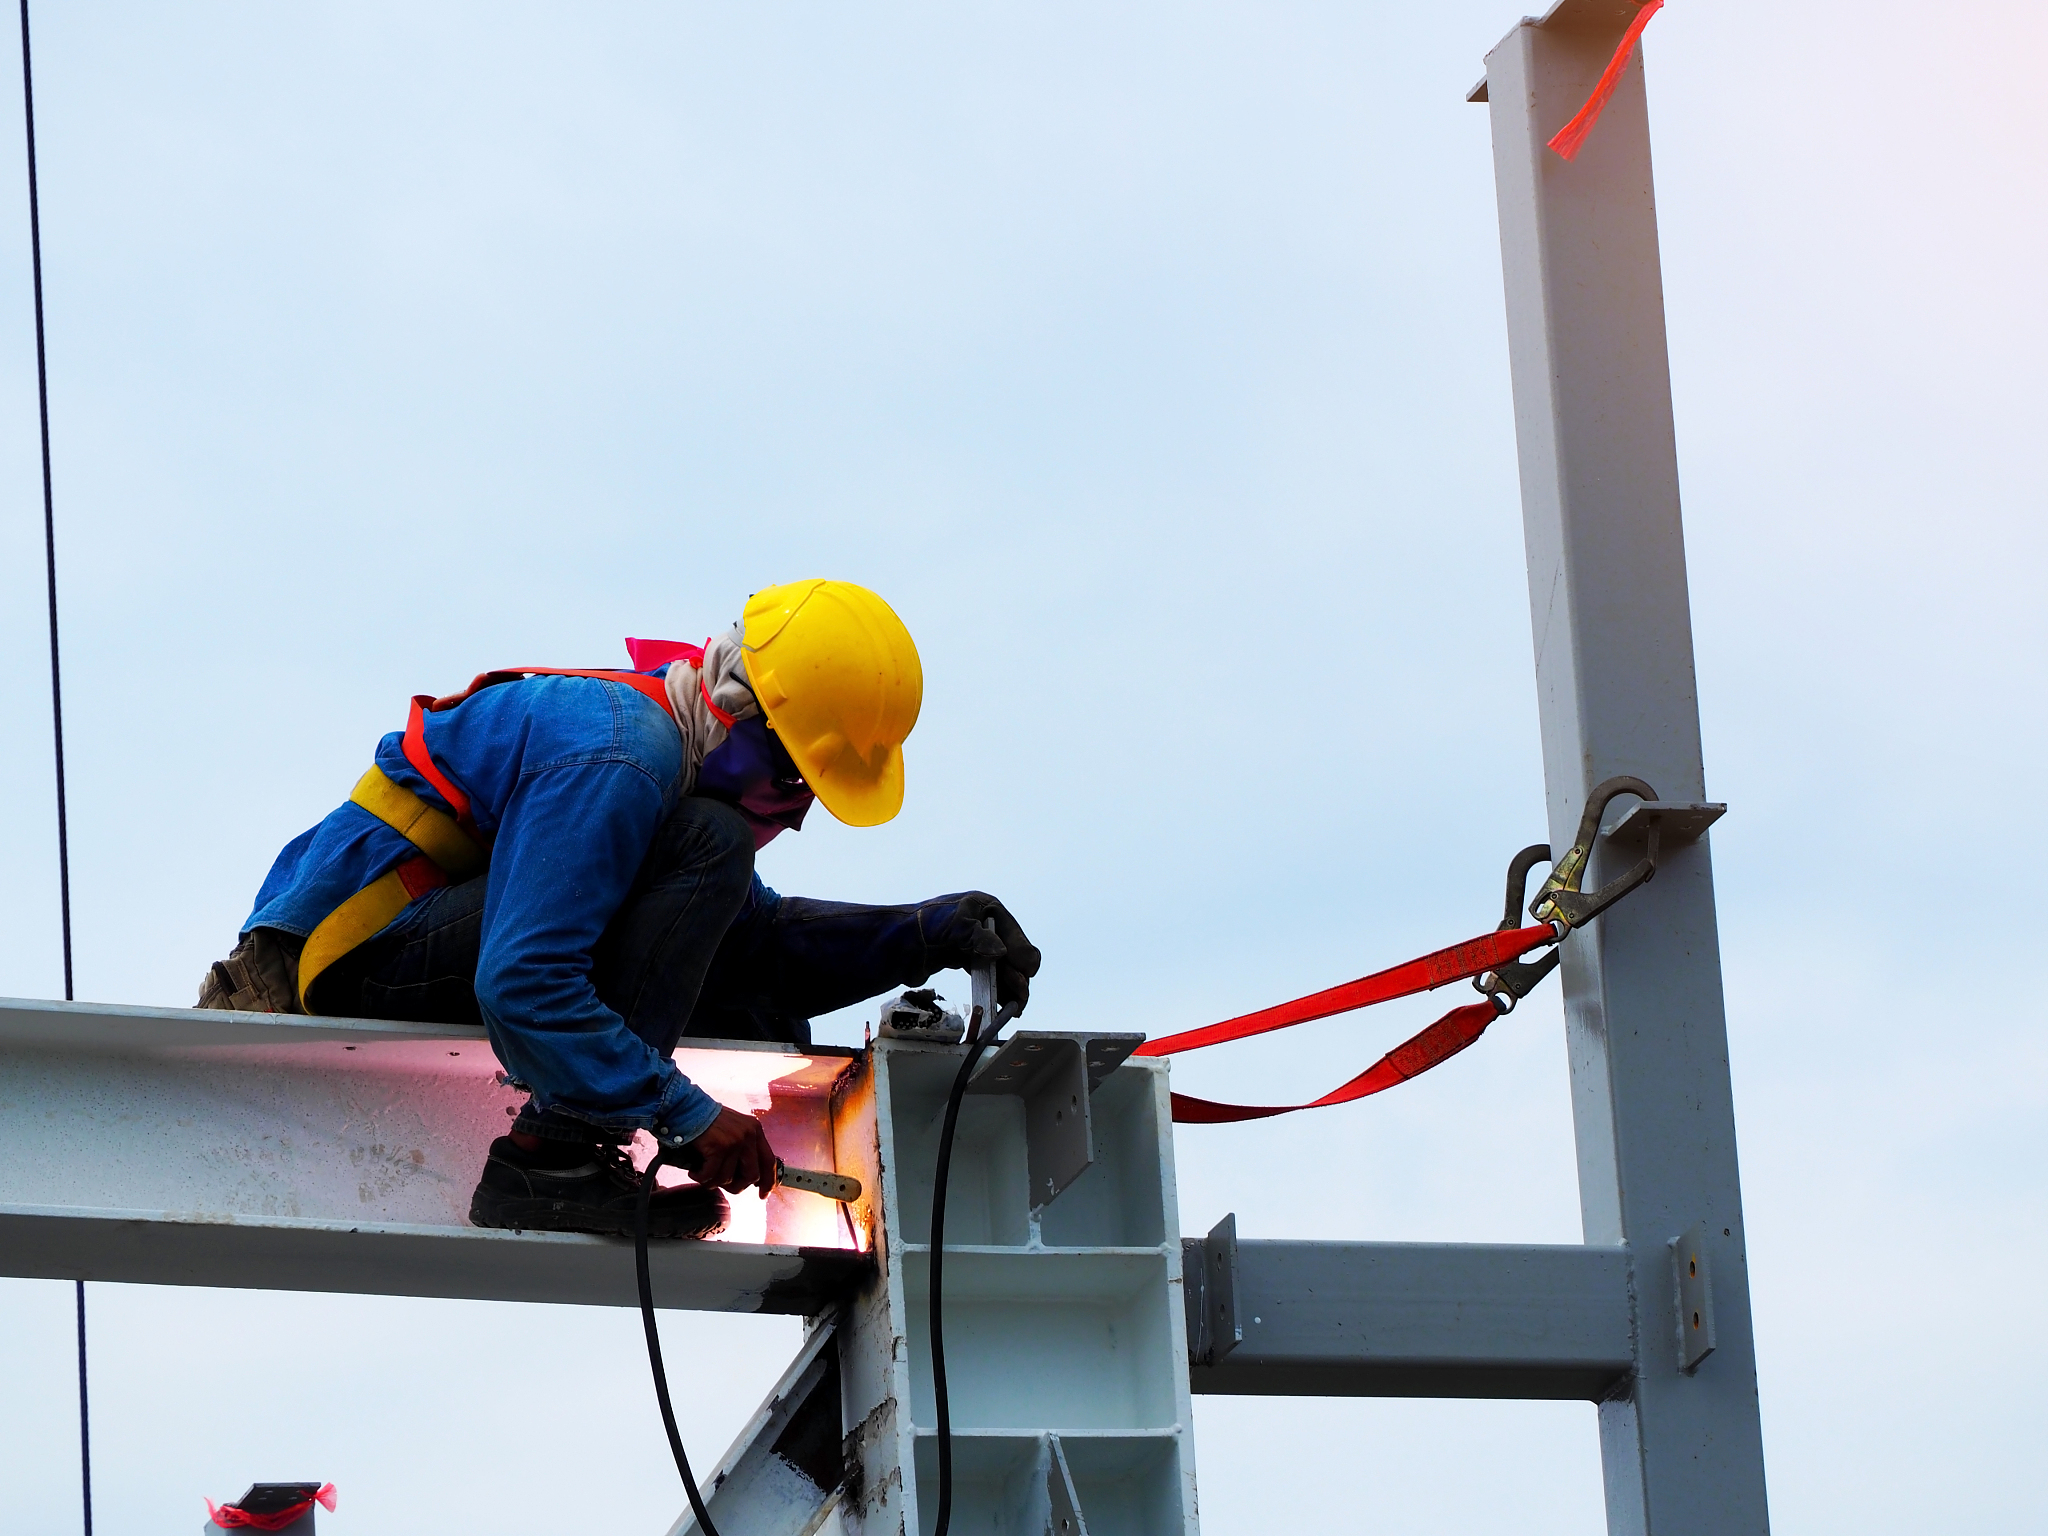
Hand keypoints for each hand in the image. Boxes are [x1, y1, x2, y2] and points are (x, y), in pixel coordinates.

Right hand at [682, 1105, 777, 1196]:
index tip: (763, 1194)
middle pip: (752, 1176)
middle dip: (737, 1186)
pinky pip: (712, 1175)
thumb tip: (751, 1179)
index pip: (769, 1161)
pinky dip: (701, 1177)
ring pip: (728, 1178)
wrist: (687, 1108)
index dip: (768, 1181)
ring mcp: (735, 1141)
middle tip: (723, 1185)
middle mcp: (749, 1135)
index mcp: (755, 1130)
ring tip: (703, 1173)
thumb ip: (744, 1150)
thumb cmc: (707, 1122)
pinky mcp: (719, 1147)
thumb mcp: (734, 1130)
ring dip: (713, 1181)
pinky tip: (694, 1171)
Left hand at [931, 892, 1041, 1013]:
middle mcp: (985, 924)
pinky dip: (995, 988)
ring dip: (1009, 986)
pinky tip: (1000, 1004)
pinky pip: (987, 974)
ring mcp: (975, 942)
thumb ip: (978, 937)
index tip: (1025, 976)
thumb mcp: (954, 925)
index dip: (1022, 957)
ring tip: (1013, 1008)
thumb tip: (1001, 952)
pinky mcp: (964, 958)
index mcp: (987, 908)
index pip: (1014, 935)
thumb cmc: (923, 923)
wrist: (894, 940)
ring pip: (1001, 967)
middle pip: (1011, 954)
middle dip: (1017, 976)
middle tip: (1019, 1000)